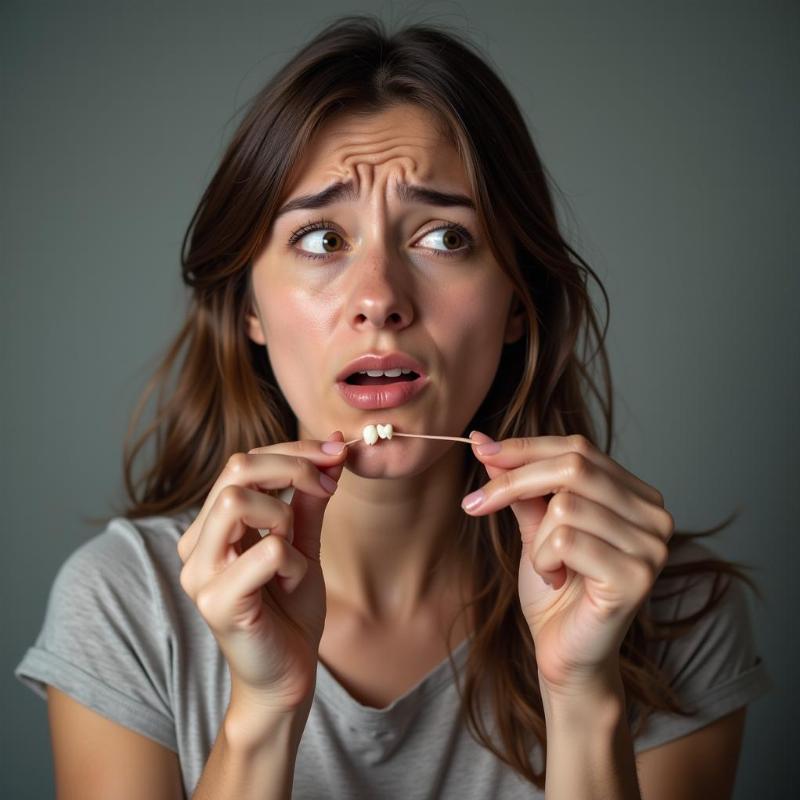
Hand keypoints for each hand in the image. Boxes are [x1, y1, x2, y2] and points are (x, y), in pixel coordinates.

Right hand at [177, 431, 347, 711]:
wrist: (288, 676)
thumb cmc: (290, 610)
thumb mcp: (304, 542)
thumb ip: (310, 498)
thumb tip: (334, 446)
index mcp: (212, 526)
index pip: (242, 462)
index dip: (293, 450)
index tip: (336, 453)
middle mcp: (195, 544)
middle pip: (236, 469)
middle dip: (294, 467)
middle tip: (329, 484)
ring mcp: (200, 573)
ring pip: (238, 501)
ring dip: (284, 515)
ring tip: (297, 549)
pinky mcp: (216, 602)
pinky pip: (267, 551)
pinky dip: (295, 560)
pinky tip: (294, 582)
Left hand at [464, 432, 673, 694]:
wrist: (564, 654)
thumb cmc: (554, 590)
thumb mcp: (534, 526)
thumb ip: (520, 486)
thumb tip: (483, 442)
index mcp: (635, 494)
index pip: (578, 448)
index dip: (524, 447)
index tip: (480, 451)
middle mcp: (654, 514)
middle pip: (573, 466)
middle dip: (513, 482)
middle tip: (475, 505)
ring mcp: (652, 545)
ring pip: (566, 505)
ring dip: (536, 541)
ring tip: (546, 567)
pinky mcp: (637, 576)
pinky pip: (567, 540)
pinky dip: (544, 560)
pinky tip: (556, 581)